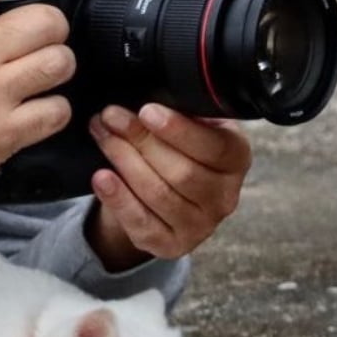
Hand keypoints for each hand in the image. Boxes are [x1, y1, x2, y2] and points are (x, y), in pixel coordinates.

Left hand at [86, 103, 251, 268]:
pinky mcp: (171, 244)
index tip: (147, 110)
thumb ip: (181, 113)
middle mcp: (224, 196)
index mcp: (236, 159)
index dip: (180, 130)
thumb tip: (149, 92)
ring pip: (159, 194)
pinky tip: (101, 177)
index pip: (215, 147)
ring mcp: (200, 225)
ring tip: (102, 135)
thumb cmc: (176, 151)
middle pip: (182, 171)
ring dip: (124, 161)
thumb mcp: (187, 128)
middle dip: (140, 140)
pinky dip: (119, 198)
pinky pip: (142, 223)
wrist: (158, 196)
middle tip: (110, 116)